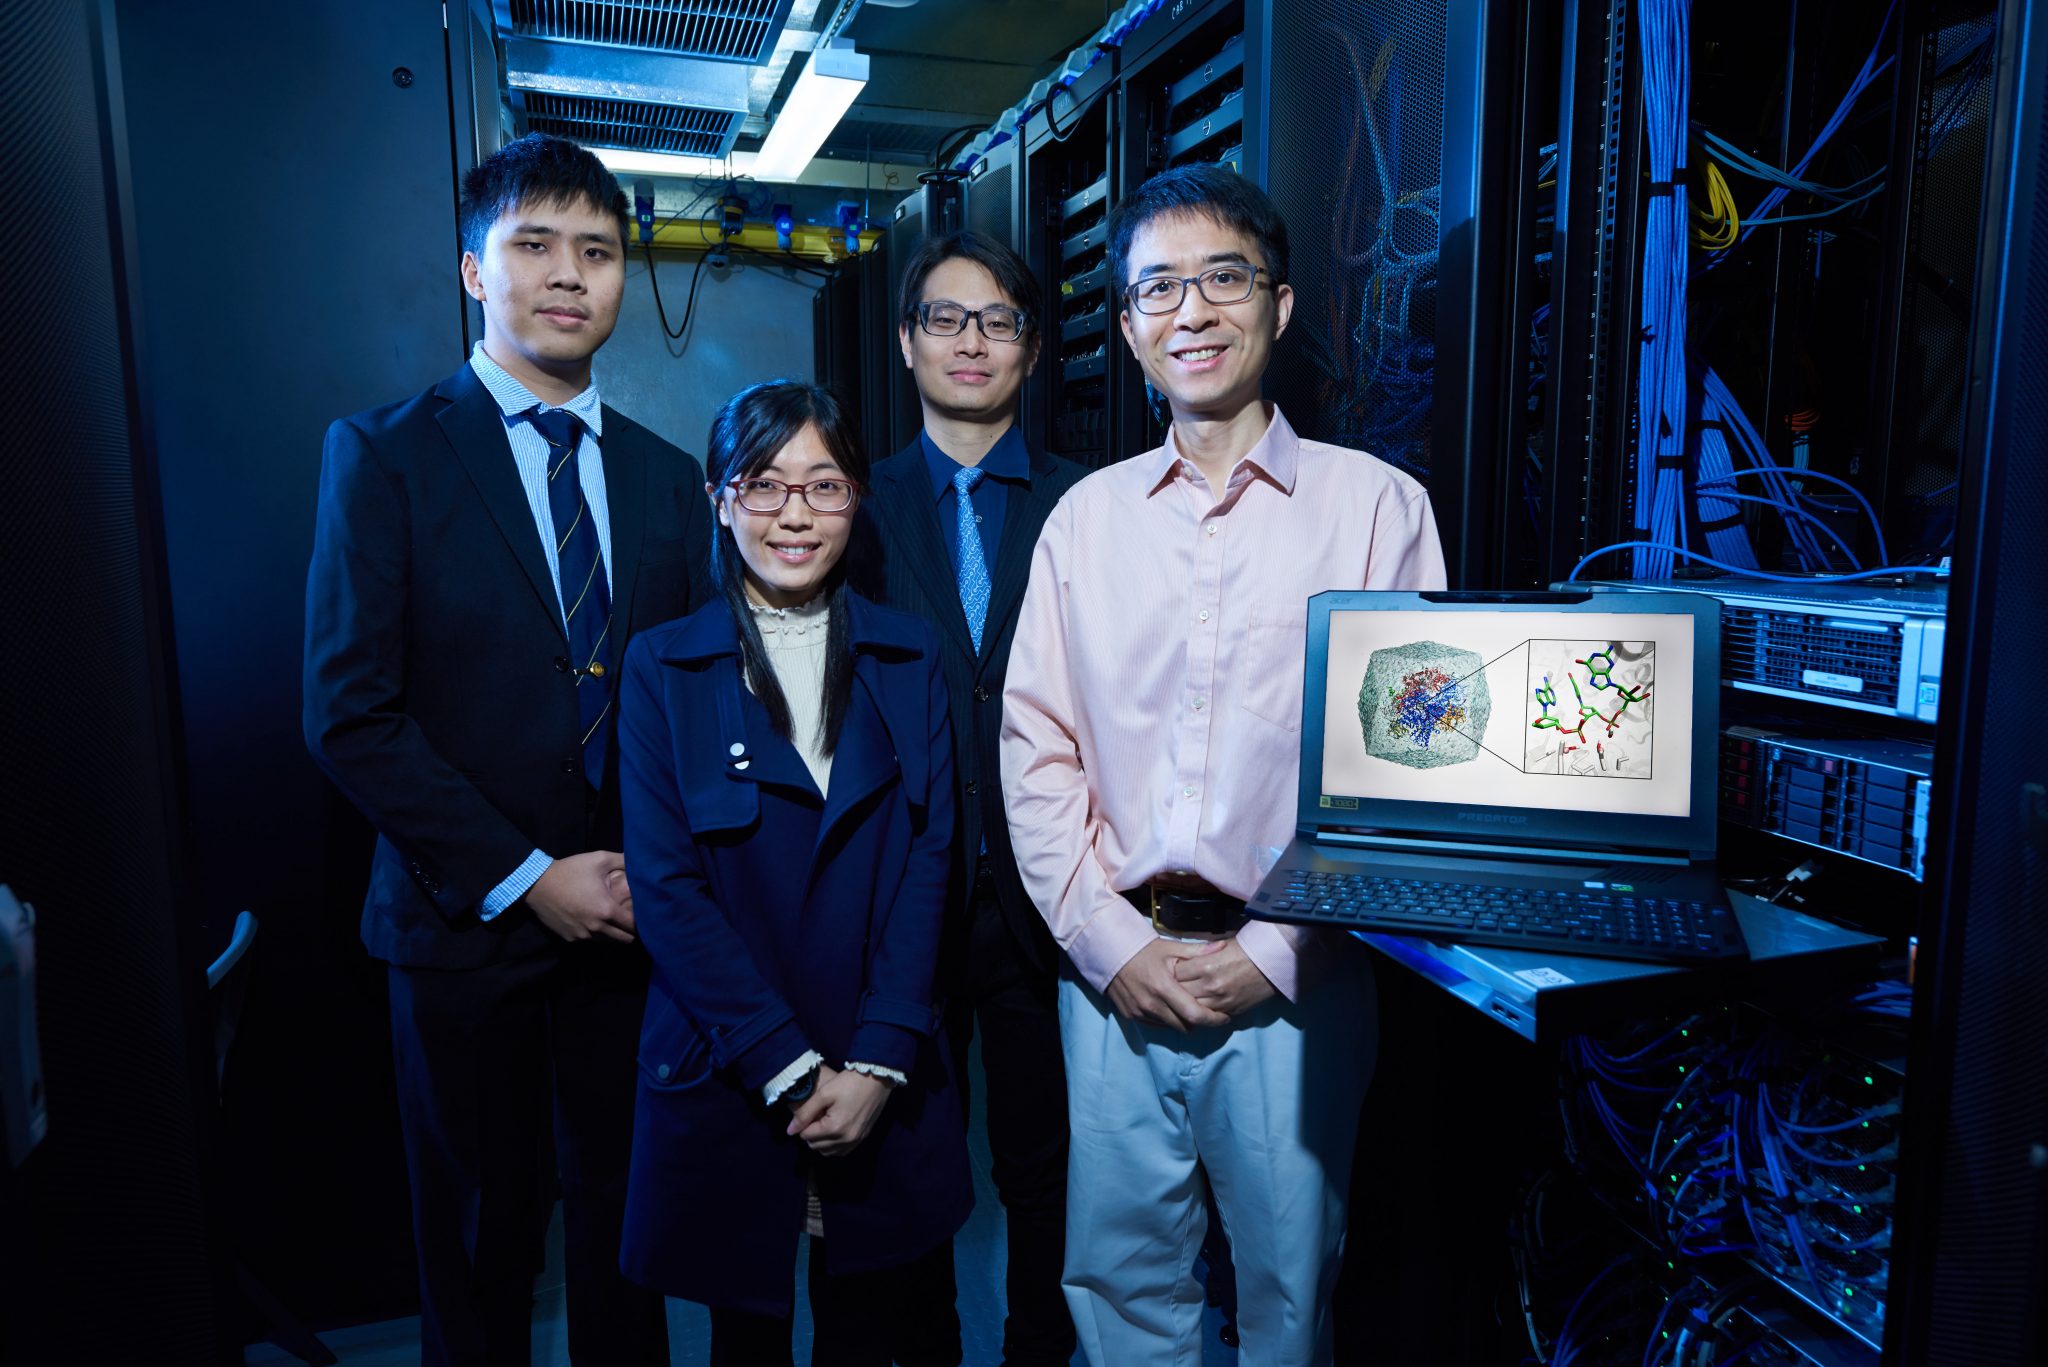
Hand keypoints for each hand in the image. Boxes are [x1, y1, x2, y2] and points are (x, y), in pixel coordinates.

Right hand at [522, 851, 635, 942]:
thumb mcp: (599, 859)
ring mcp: (582, 936)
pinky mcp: (570, 938)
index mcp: (607, 910)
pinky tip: (592, 921)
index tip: (640, 913)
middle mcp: (596, 928)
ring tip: (611, 920)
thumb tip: (640, 863)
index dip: (640, 920)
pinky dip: (594, 935)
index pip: (634, 926)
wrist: (537, 884)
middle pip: (624, 939)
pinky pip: (589, 941)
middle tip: (628, 919)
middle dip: (630, 931)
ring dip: (613, 934)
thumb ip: (623, 860)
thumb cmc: (570, 870)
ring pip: (607, 942)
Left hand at [787, 1065, 891, 1157]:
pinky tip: (834, 1132)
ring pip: (828, 1152)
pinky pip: (842, 1151)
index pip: (806, 1136)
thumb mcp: (824, 1094)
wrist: (877, 1078)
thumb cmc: (849, 1083)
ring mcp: (856, 1141)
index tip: (809, 1112)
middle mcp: (846, 1139)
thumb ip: (804, 1113)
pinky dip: (834, 1145)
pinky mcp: (863, 1138)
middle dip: (811, 1133)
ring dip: (821, 1142)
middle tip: (816, 1116)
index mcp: (834, 1128)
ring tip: (824, 1124)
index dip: (804, 1124)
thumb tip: (790, 1131)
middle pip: (816, 1146)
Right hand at [1106, 939, 1231, 1031]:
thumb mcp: (1170, 948)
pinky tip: (1171, 1008)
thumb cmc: (1143, 950)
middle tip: (1210, 1013)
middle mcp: (1151, 1004)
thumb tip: (1223, 947)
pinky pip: (1157, 1025)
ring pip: (1171, 1028)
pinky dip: (1167, 1020)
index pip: (1194, 1015)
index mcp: (1164, 988)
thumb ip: (1198, 951)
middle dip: (1201, 1022)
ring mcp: (1140, 1012)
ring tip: (1191, 1010)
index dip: (1213, 1020)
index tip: (1225, 1017)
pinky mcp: (1131, 1016)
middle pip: (1186, 1026)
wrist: (1109, 954)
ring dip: (1183, 1022)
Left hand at [1171, 938, 1277, 1016]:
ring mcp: (1220, 1001)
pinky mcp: (1230, 1010)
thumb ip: (1199, 954)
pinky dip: (1202, 1013)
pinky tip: (1198, 1007)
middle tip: (1173, 987)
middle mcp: (1209, 986)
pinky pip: (1208, 1016)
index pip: (1176, 974)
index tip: (1171, 971)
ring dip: (1186, 1005)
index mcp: (1204, 966)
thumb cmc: (1244, 949)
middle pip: (1181, 993)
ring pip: (1192, 1009)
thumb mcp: (1218, 946)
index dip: (1172, 973)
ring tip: (1183, 999)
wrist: (1270, 962)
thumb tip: (1181, 960)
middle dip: (1175, 990)